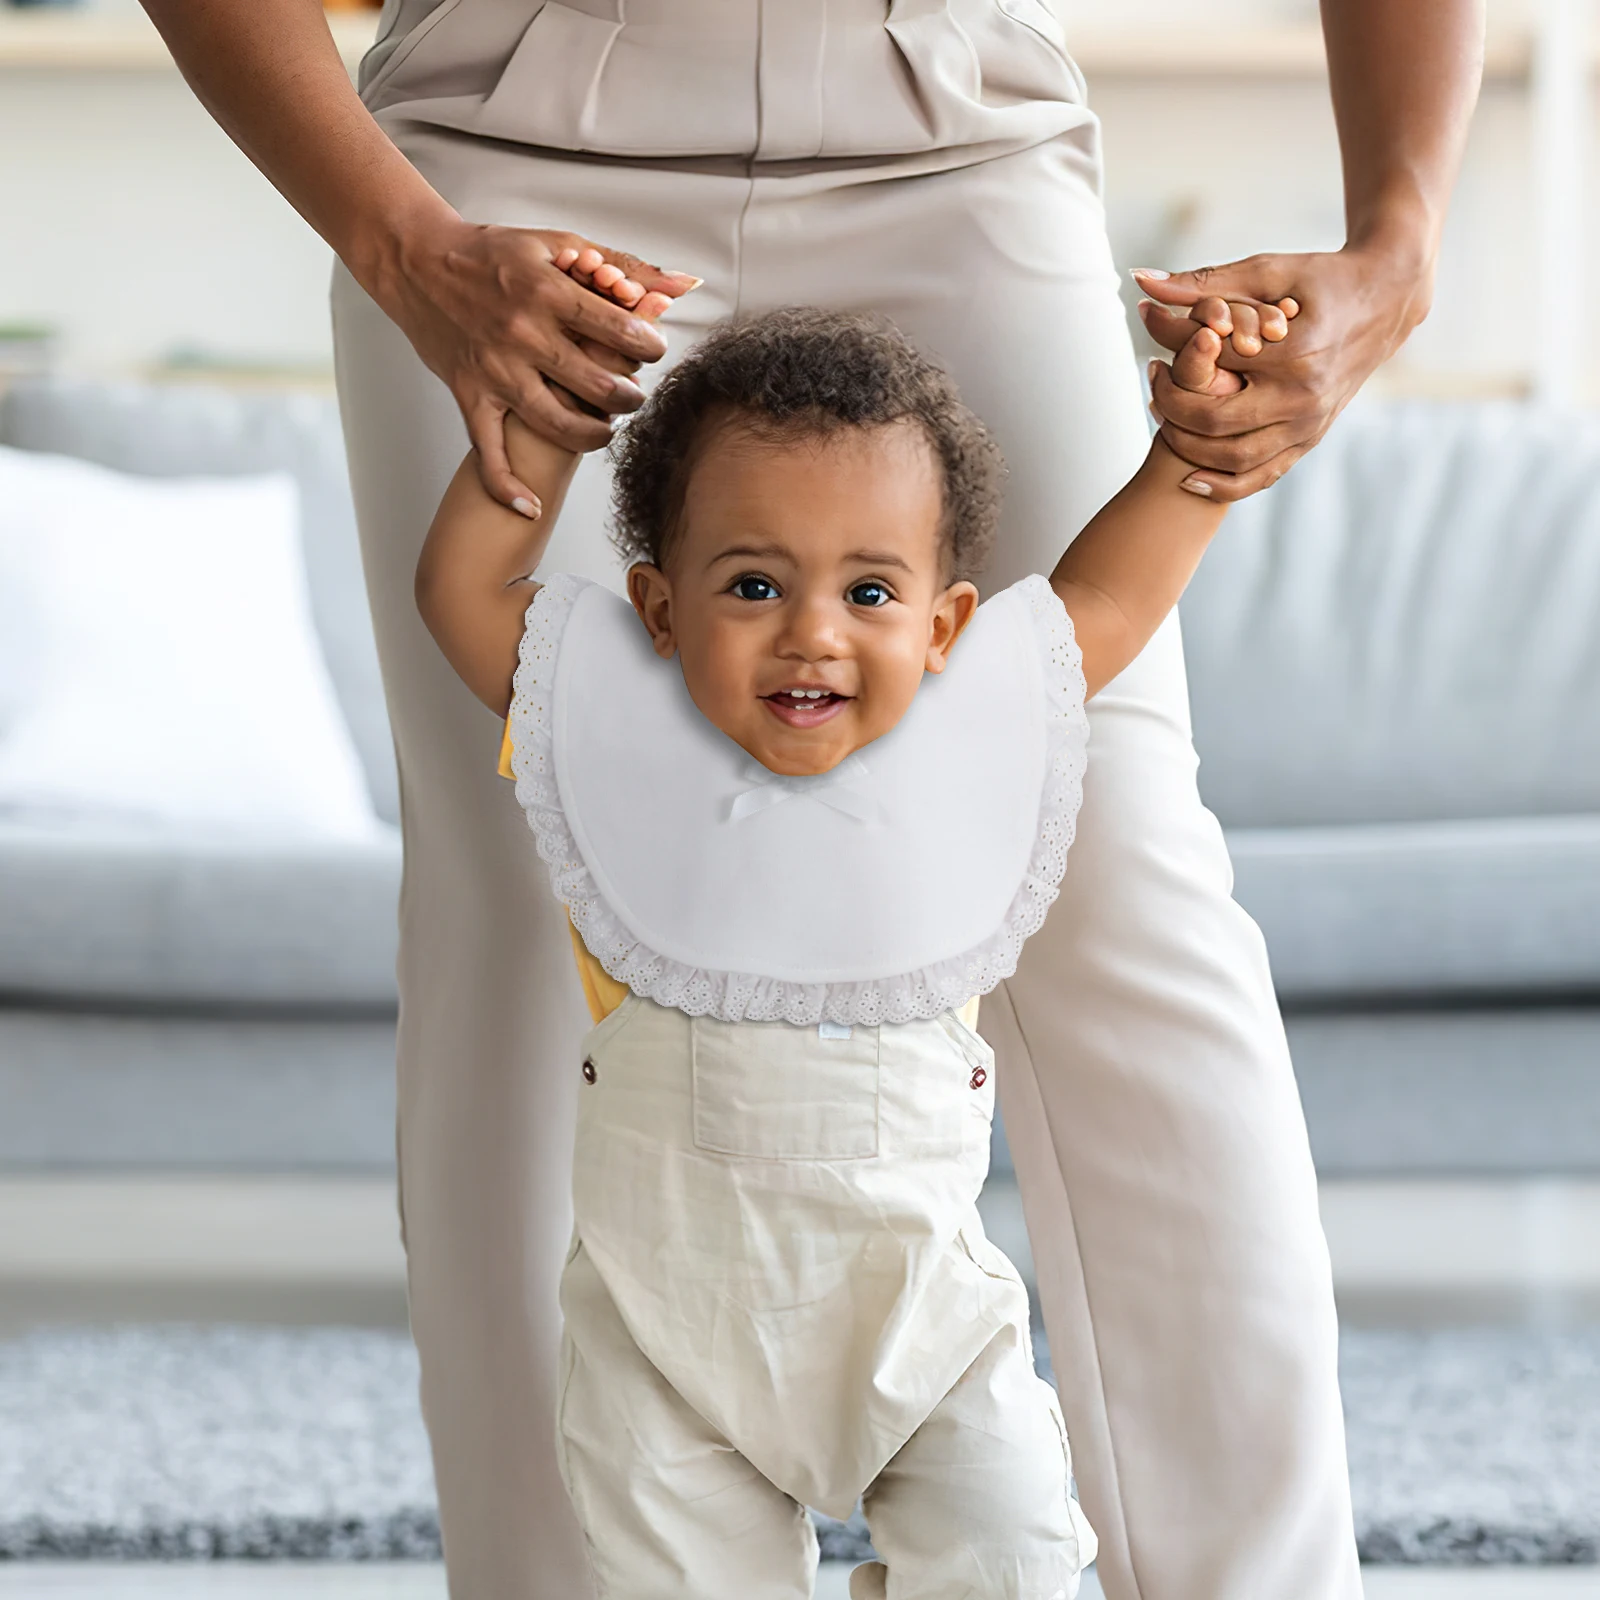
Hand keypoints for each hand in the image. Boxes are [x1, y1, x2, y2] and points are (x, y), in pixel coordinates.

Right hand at [377, 217, 699, 511]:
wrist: (416, 263)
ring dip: (595, 435)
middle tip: (634, 393)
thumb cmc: (492, 253)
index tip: (652, 350)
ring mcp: (496, 371)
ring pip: (558, 425)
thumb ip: (624, 267)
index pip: (619, 330)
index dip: (649, 346)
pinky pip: (489, 453)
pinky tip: (531, 507)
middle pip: (598, 384)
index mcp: (547, 292)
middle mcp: (522, 335)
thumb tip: (684, 284)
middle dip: (630, 396)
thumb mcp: (557, 243)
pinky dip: (507, 486)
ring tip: (606, 427)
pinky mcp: (470, 396)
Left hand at [1133, 247, 1429, 500]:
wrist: (1385, 301)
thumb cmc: (1320, 279)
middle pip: (1214, 424)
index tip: (1153, 354)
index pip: (1210, 371)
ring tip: (1165, 422)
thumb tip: (1142, 281)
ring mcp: (1310, 424)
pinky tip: (1190, 477)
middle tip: (1153, 387)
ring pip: (1234, 460)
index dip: (1171, 366)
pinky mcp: (1311, 439)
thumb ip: (1203, 282)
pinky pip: (1261, 477)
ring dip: (1188, 449)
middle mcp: (1304, 396)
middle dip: (1171, 410)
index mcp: (1294, 352)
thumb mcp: (1266, 271)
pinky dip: (1223, 486)